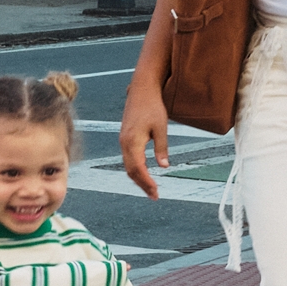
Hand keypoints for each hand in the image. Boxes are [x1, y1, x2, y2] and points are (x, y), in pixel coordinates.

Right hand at [120, 79, 170, 197]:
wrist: (141, 90)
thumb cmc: (152, 106)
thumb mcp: (161, 127)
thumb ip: (161, 148)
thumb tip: (163, 166)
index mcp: (132, 141)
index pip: (138, 168)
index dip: (146, 182)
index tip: (155, 192)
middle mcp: (124, 143)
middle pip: (131, 171)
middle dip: (142, 185)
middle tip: (154, 196)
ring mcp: (123, 140)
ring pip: (128, 166)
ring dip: (138, 179)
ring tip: (150, 189)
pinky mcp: (125, 138)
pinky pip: (128, 159)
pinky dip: (136, 169)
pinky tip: (144, 174)